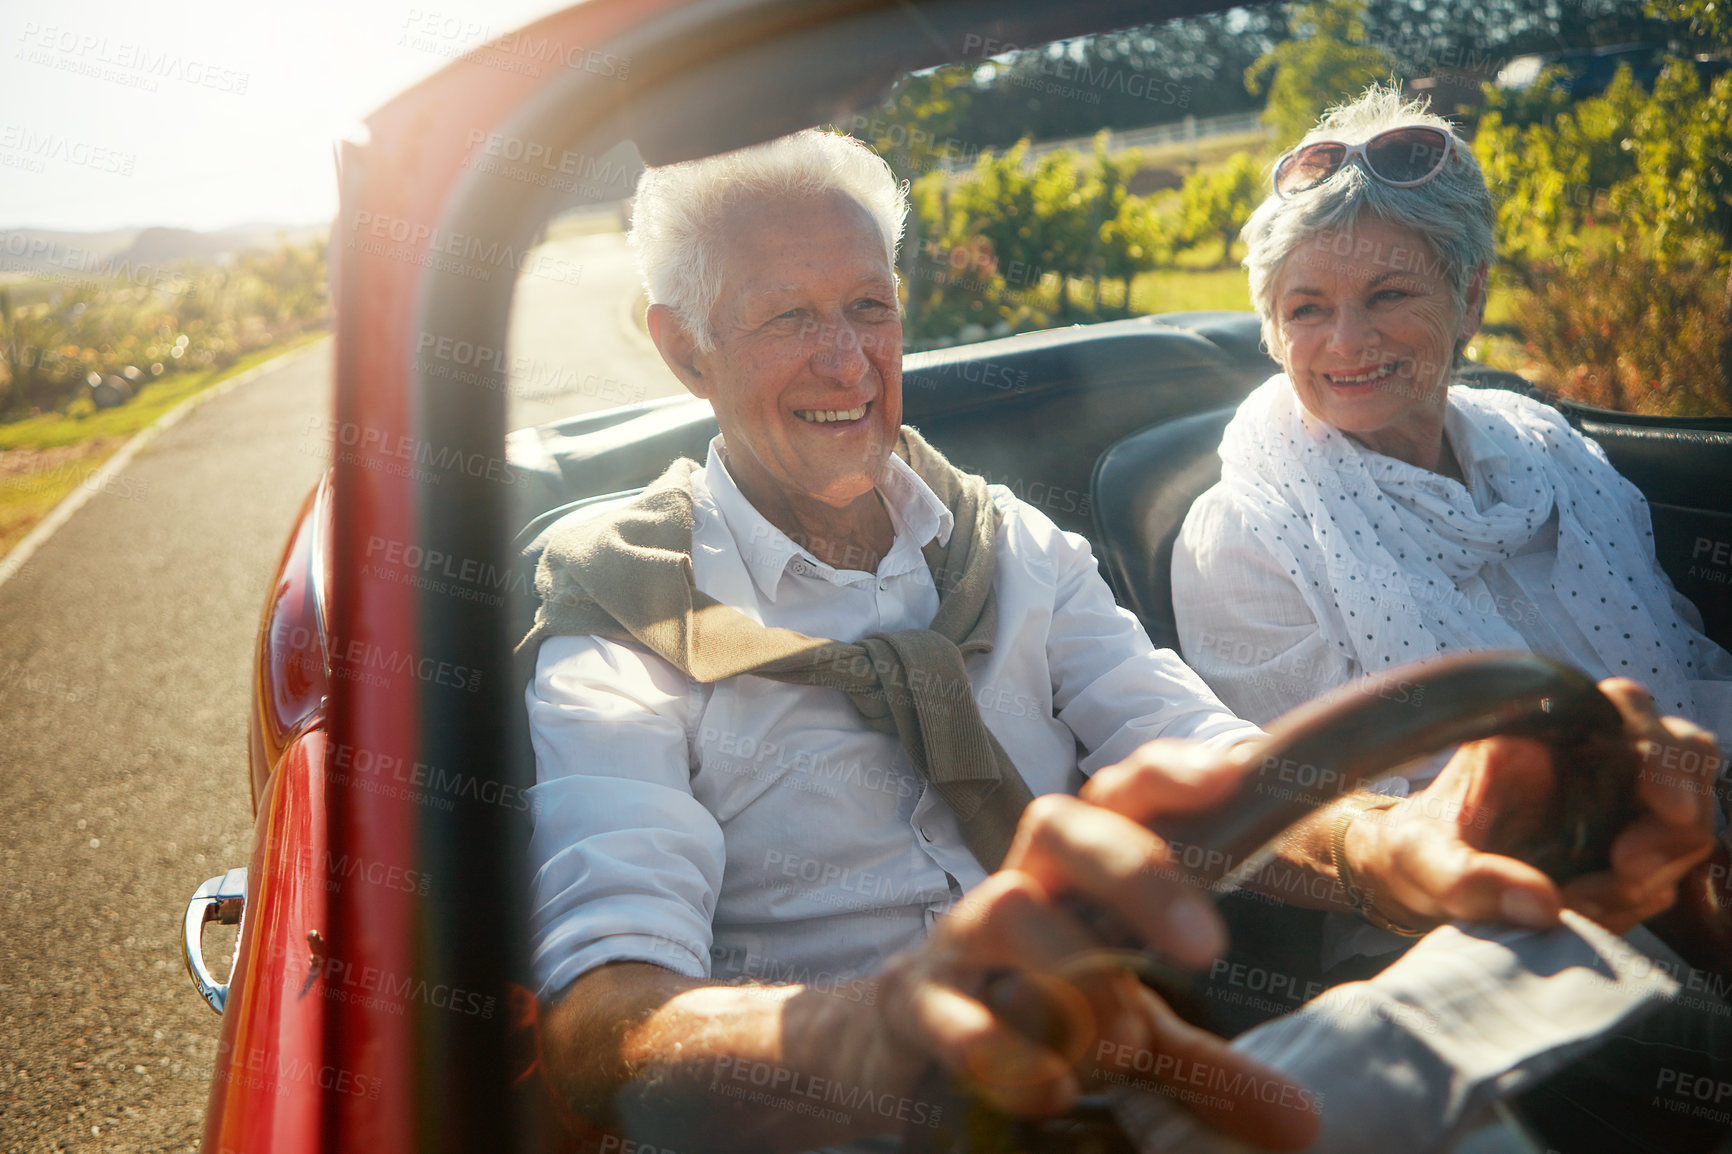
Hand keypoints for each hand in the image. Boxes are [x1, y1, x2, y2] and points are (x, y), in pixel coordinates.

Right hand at [866, 740, 1318, 1150]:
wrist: (900, 1038)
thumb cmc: (1031, 1006)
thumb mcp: (1128, 1032)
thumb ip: (1208, 1068)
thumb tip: (1302, 1123)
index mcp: (1072, 872)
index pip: (1118, 796)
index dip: (1168, 775)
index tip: (1235, 775)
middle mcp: (1015, 885)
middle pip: (1056, 826)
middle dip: (1133, 871)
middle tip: (1207, 948)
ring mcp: (959, 943)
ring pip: (1002, 909)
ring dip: (1072, 970)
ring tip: (1124, 1043)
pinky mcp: (915, 1006)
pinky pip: (949, 1012)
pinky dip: (1003, 1051)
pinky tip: (1052, 1087)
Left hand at [1346, 677, 1718, 934]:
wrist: (1410, 881)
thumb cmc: (1412, 850)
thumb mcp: (1421, 859)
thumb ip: (1469, 879)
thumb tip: (1543, 905)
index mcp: (1540, 729)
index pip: (1628, 708)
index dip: (1662, 751)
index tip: (1665, 807)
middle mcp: (1588, 756)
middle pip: (1684, 760)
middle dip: (1672, 819)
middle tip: (1627, 871)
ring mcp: (1614, 803)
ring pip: (1680, 828)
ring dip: (1648, 876)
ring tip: (1577, 903)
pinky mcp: (1623, 850)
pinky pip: (1663, 874)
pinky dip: (1637, 900)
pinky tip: (1583, 913)